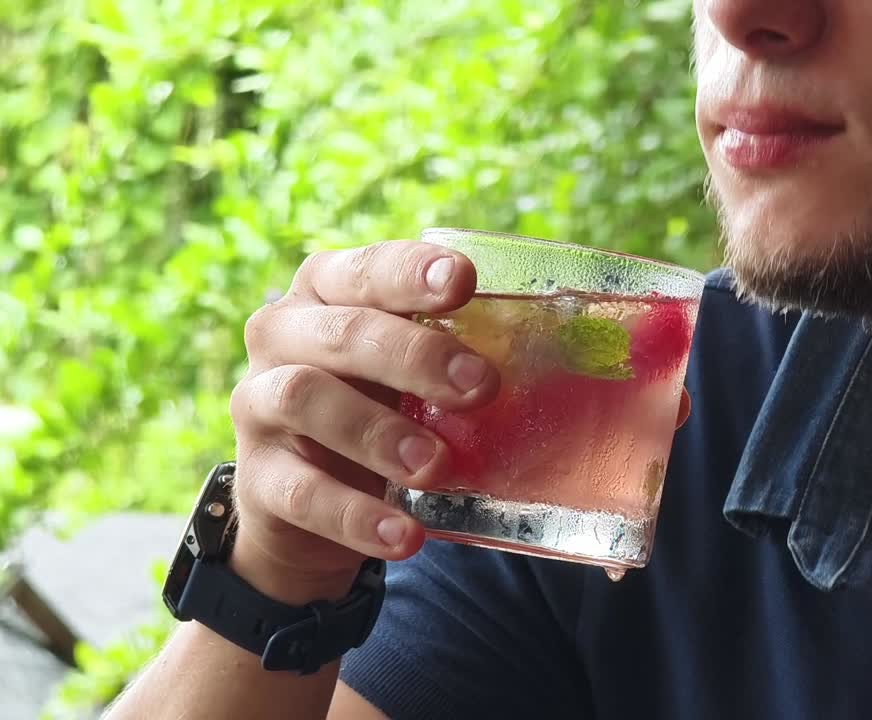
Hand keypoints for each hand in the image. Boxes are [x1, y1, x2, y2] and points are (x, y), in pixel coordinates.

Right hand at [226, 240, 499, 603]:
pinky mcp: (254, 478)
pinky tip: (407, 534)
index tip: (464, 281)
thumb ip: (461, 357)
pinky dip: (357, 516)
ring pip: (303, 398)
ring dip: (377, 432)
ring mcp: (257, 404)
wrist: (308, 506)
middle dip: (414, 355)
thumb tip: (576, 361)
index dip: (411, 273)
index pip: (367, 268)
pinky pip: (299, 492)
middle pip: (341, 331)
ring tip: (436, 466)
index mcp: (327, 292)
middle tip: (480, 387)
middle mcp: (282, 334)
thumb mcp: (412, 375)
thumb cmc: (380, 410)